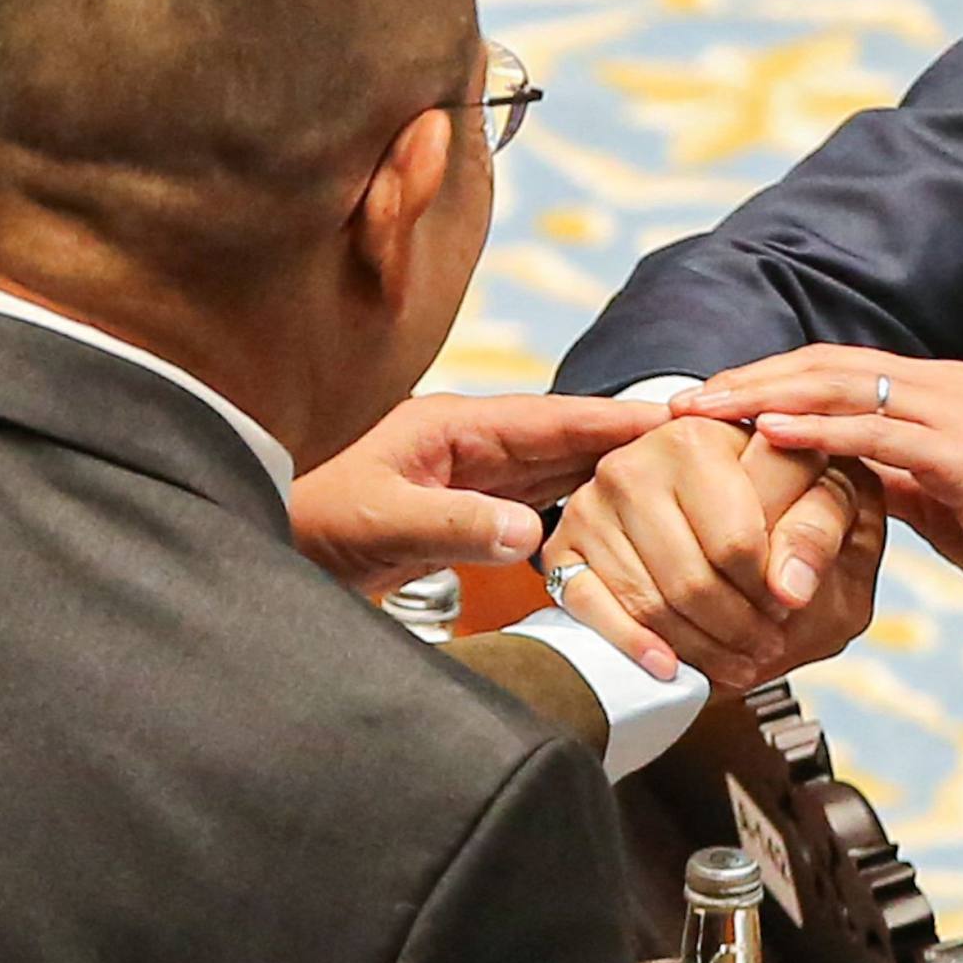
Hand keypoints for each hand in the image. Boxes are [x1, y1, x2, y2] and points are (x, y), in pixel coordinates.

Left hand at [290, 393, 668, 592]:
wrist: (258, 546)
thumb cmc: (303, 519)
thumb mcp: (379, 521)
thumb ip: (454, 526)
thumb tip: (533, 535)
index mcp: (453, 426)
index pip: (554, 417)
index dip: (618, 416)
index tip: (679, 416)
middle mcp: (468, 446)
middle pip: (568, 439)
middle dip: (633, 441)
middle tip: (704, 445)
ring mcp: (466, 480)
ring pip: (558, 472)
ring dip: (613, 475)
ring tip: (679, 480)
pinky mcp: (459, 516)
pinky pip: (535, 507)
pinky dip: (579, 511)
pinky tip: (615, 524)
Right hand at [545, 418, 883, 686]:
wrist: (704, 478)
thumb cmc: (770, 485)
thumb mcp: (818, 489)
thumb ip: (817, 528)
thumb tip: (790, 591)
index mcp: (697, 436)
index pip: (737, 545)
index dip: (771, 593)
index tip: (789, 610)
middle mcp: (633, 463)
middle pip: (691, 580)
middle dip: (737, 629)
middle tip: (766, 649)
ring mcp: (592, 504)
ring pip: (649, 602)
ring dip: (699, 647)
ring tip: (736, 662)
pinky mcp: (563, 543)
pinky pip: (590, 608)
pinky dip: (632, 644)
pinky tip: (668, 666)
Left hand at [672, 350, 962, 624]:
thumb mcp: (942, 500)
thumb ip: (893, 477)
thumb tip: (837, 479)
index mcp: (937, 392)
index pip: (833, 371)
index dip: (767, 380)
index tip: (708, 401)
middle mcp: (944, 386)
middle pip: (825, 367)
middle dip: (748, 380)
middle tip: (681, 401)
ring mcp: (954, 414)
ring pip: (840, 389)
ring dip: (764, 398)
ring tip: (705, 411)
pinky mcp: (962, 454)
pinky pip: (875, 436)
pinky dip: (816, 433)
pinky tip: (768, 436)